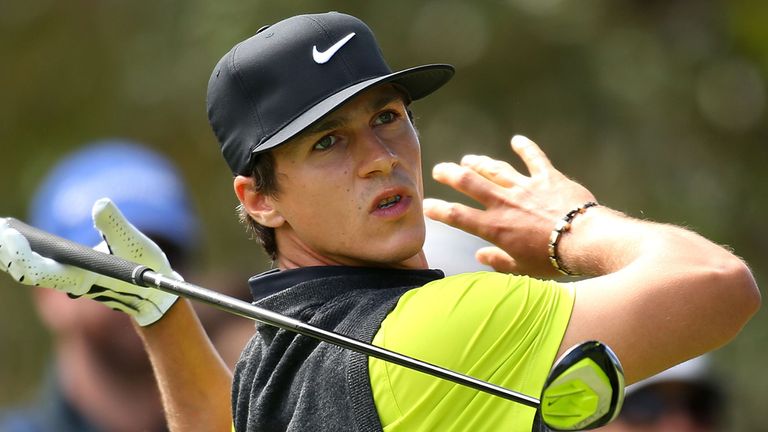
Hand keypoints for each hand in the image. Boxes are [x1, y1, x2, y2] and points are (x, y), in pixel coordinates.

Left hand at [0, 198, 178, 325]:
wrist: (151, 293)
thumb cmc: (148, 270)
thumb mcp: (138, 246)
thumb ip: (117, 226)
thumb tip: (100, 203)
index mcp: (82, 279)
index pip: (41, 272)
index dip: (21, 255)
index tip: (9, 233)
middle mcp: (68, 282)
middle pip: (24, 271)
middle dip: (6, 252)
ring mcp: (66, 279)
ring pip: (26, 268)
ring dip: (8, 252)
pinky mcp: (67, 273)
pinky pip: (34, 264)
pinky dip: (19, 252)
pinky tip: (9, 236)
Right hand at [423, 135, 595, 276]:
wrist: (583, 240)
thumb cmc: (552, 260)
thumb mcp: (520, 268)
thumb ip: (498, 261)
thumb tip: (480, 256)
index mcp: (495, 227)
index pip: (458, 216)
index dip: (439, 210)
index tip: (427, 206)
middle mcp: (504, 203)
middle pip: (469, 183)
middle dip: (451, 174)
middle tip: (440, 170)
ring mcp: (525, 187)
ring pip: (496, 169)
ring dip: (480, 162)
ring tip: (468, 159)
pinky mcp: (547, 177)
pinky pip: (534, 158)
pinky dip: (525, 148)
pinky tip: (517, 140)